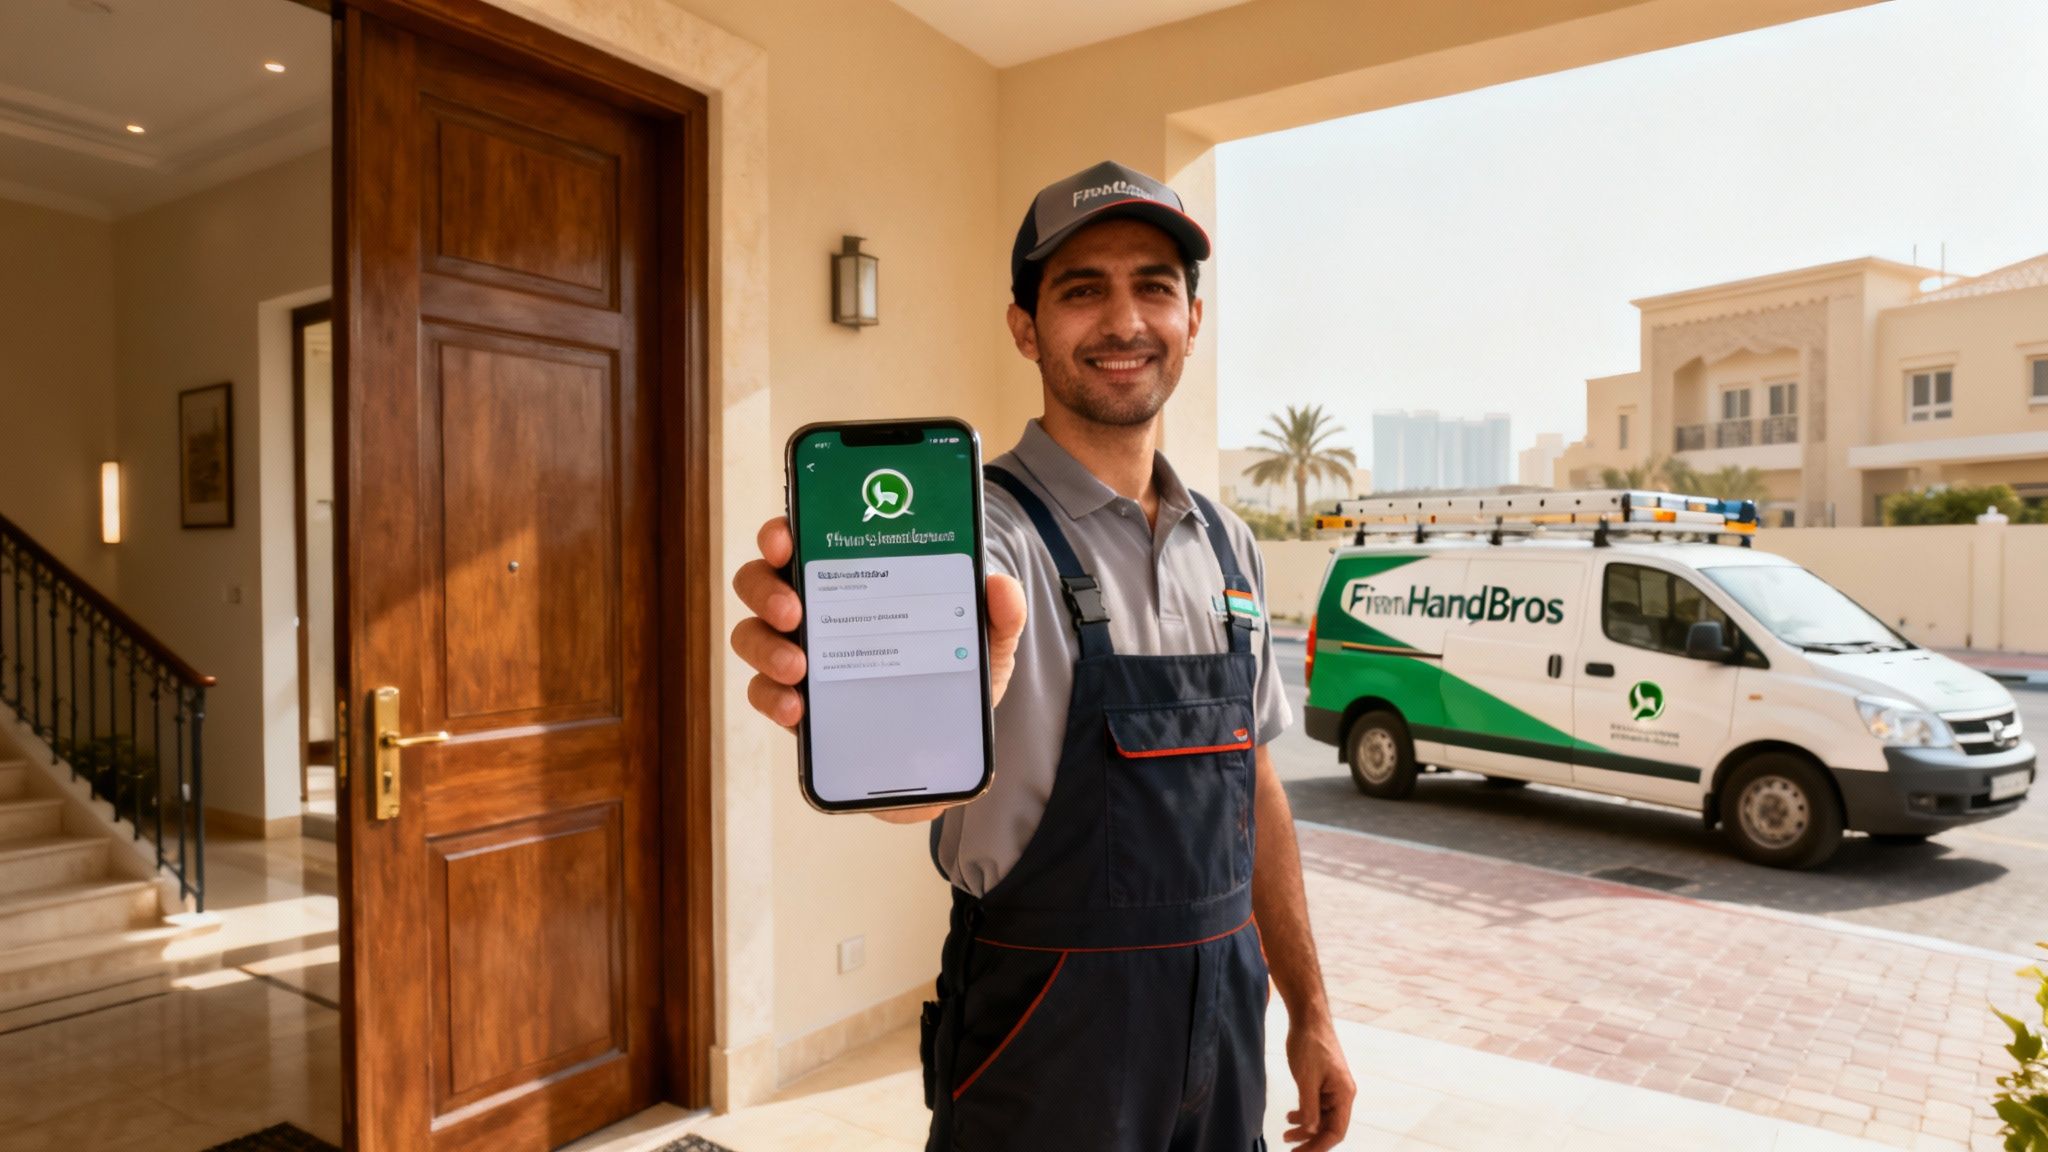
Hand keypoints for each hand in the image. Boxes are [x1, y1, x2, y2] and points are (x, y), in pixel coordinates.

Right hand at [729, 517, 1026, 813]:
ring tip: (798, 667)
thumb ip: (1000, 613)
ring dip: (765, 648)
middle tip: (793, 611)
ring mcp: (799, 656)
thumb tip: (1000, 586)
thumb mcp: (987, 640)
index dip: (782, 532)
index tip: (785, 540)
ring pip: (752, 636)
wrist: (950, 742)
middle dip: (766, 590)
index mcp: (853, 577)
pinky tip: (797, 709)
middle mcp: (815, 609)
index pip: (802, 539)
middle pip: (760, 582)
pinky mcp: (797, 705)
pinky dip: (772, 699)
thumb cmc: (956, 670)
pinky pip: (764, 694)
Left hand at [1281, 1015, 1354, 1150]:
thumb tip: (1310, 1130)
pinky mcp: (1322, 1083)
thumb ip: (1309, 1106)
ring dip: (1305, 1129)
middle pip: (1328, 1128)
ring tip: (1286, 1136)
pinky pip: (1315, 1106)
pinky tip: (1290, 1116)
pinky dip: (1303, 1114)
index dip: (1319, 1146)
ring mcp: (1332, 1088)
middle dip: (1310, 1141)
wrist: (1308, 1018)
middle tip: (1291, 1151)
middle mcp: (1341, 1094)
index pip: (1336, 1131)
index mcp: (1344, 1094)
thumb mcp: (1305, 1077)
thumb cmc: (1310, 1043)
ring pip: (1321, 1118)